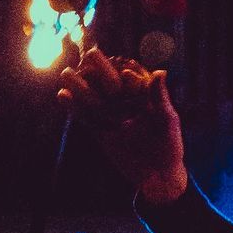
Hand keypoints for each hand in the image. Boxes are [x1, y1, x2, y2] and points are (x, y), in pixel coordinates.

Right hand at [58, 47, 187, 201]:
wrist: (158, 176)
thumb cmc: (169, 145)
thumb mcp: (167, 120)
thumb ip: (159, 97)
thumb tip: (160, 72)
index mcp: (143, 96)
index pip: (130, 77)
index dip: (124, 71)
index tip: (123, 71)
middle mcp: (126, 102)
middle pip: (108, 82)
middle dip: (98, 69)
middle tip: (88, 56)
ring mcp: (112, 117)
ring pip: (93, 97)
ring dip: (80, 85)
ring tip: (67, 72)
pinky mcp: (101, 132)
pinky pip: (86, 117)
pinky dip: (74, 107)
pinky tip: (62, 95)